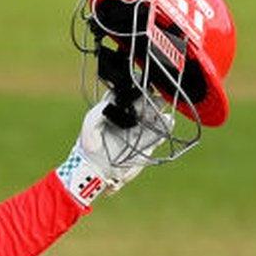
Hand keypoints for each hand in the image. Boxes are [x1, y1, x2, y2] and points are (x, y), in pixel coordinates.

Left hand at [56, 92, 172, 205]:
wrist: (98, 171)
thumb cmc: (90, 147)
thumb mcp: (89, 128)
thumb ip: (96, 113)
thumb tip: (110, 102)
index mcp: (115, 107)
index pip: (129, 89)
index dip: (135, 84)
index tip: (139, 85)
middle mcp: (130, 114)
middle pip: (146, 97)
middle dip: (150, 96)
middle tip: (149, 101)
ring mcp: (141, 126)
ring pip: (157, 111)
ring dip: (159, 109)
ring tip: (155, 114)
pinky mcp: (150, 140)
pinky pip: (163, 129)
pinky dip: (166, 125)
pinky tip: (164, 123)